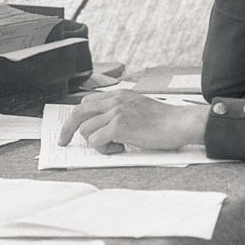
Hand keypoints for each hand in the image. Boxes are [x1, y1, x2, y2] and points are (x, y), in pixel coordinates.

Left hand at [56, 91, 206, 153]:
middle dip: (67, 129)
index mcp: (119, 95)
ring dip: (96, 143)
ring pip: (86, 130)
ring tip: (115, 145)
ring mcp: (116, 112)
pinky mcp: (119, 126)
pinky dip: (104, 149)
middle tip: (64, 142)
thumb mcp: (139, 107)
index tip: (72, 128)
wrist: (180, 123)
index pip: (86, 103)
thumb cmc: (165, 120)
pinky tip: (120, 148)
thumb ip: (121, 111)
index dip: (77, 117)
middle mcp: (114, 100)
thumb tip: (103, 127)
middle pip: (78, 113)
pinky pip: (96, 141)